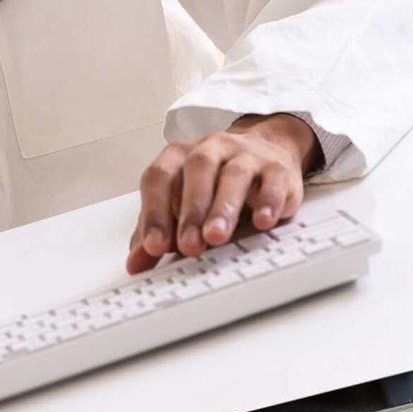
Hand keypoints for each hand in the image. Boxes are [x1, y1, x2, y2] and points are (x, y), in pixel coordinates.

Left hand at [126, 112, 320, 273]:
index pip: (160, 178)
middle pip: (197, 170)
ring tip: (217, 237)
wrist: (265, 150)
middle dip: (191, 210)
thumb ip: (158, 231)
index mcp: (179, 156)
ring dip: (224, 207)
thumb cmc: (215, 183)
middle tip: (188, 245)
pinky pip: (273, 180)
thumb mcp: (181, 204)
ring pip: (234, 174)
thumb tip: (135, 263)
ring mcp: (246, 155)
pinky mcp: (278, 167)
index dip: (155, 212)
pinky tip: (263, 222)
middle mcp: (211, 148)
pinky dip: (269, 201)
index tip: (154, 246)